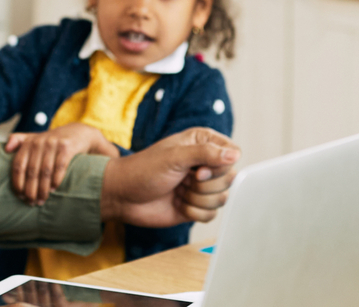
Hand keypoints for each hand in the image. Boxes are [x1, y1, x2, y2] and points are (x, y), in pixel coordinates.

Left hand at [5, 123, 114, 205]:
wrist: (78, 133)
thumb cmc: (53, 140)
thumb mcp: (35, 138)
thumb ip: (18, 140)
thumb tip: (5, 149)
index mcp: (28, 142)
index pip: (18, 165)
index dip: (18, 182)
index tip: (20, 196)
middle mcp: (39, 142)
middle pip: (31, 171)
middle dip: (30, 190)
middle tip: (31, 203)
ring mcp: (53, 143)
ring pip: (45, 171)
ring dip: (43, 189)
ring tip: (42, 200)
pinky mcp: (67, 147)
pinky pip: (60, 166)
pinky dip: (56, 179)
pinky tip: (54, 189)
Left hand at [98, 127, 239, 228]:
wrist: (123, 197)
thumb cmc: (143, 170)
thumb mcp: (175, 157)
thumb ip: (206, 154)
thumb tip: (235, 155)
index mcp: (202, 143)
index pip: (233, 154)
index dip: (219, 166)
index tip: (197, 169)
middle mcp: (205, 164)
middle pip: (230, 178)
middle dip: (205, 185)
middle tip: (183, 180)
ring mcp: (201, 186)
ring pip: (222, 198)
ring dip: (197, 199)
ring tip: (178, 191)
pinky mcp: (197, 207)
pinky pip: (211, 215)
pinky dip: (193, 212)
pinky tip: (177, 204)